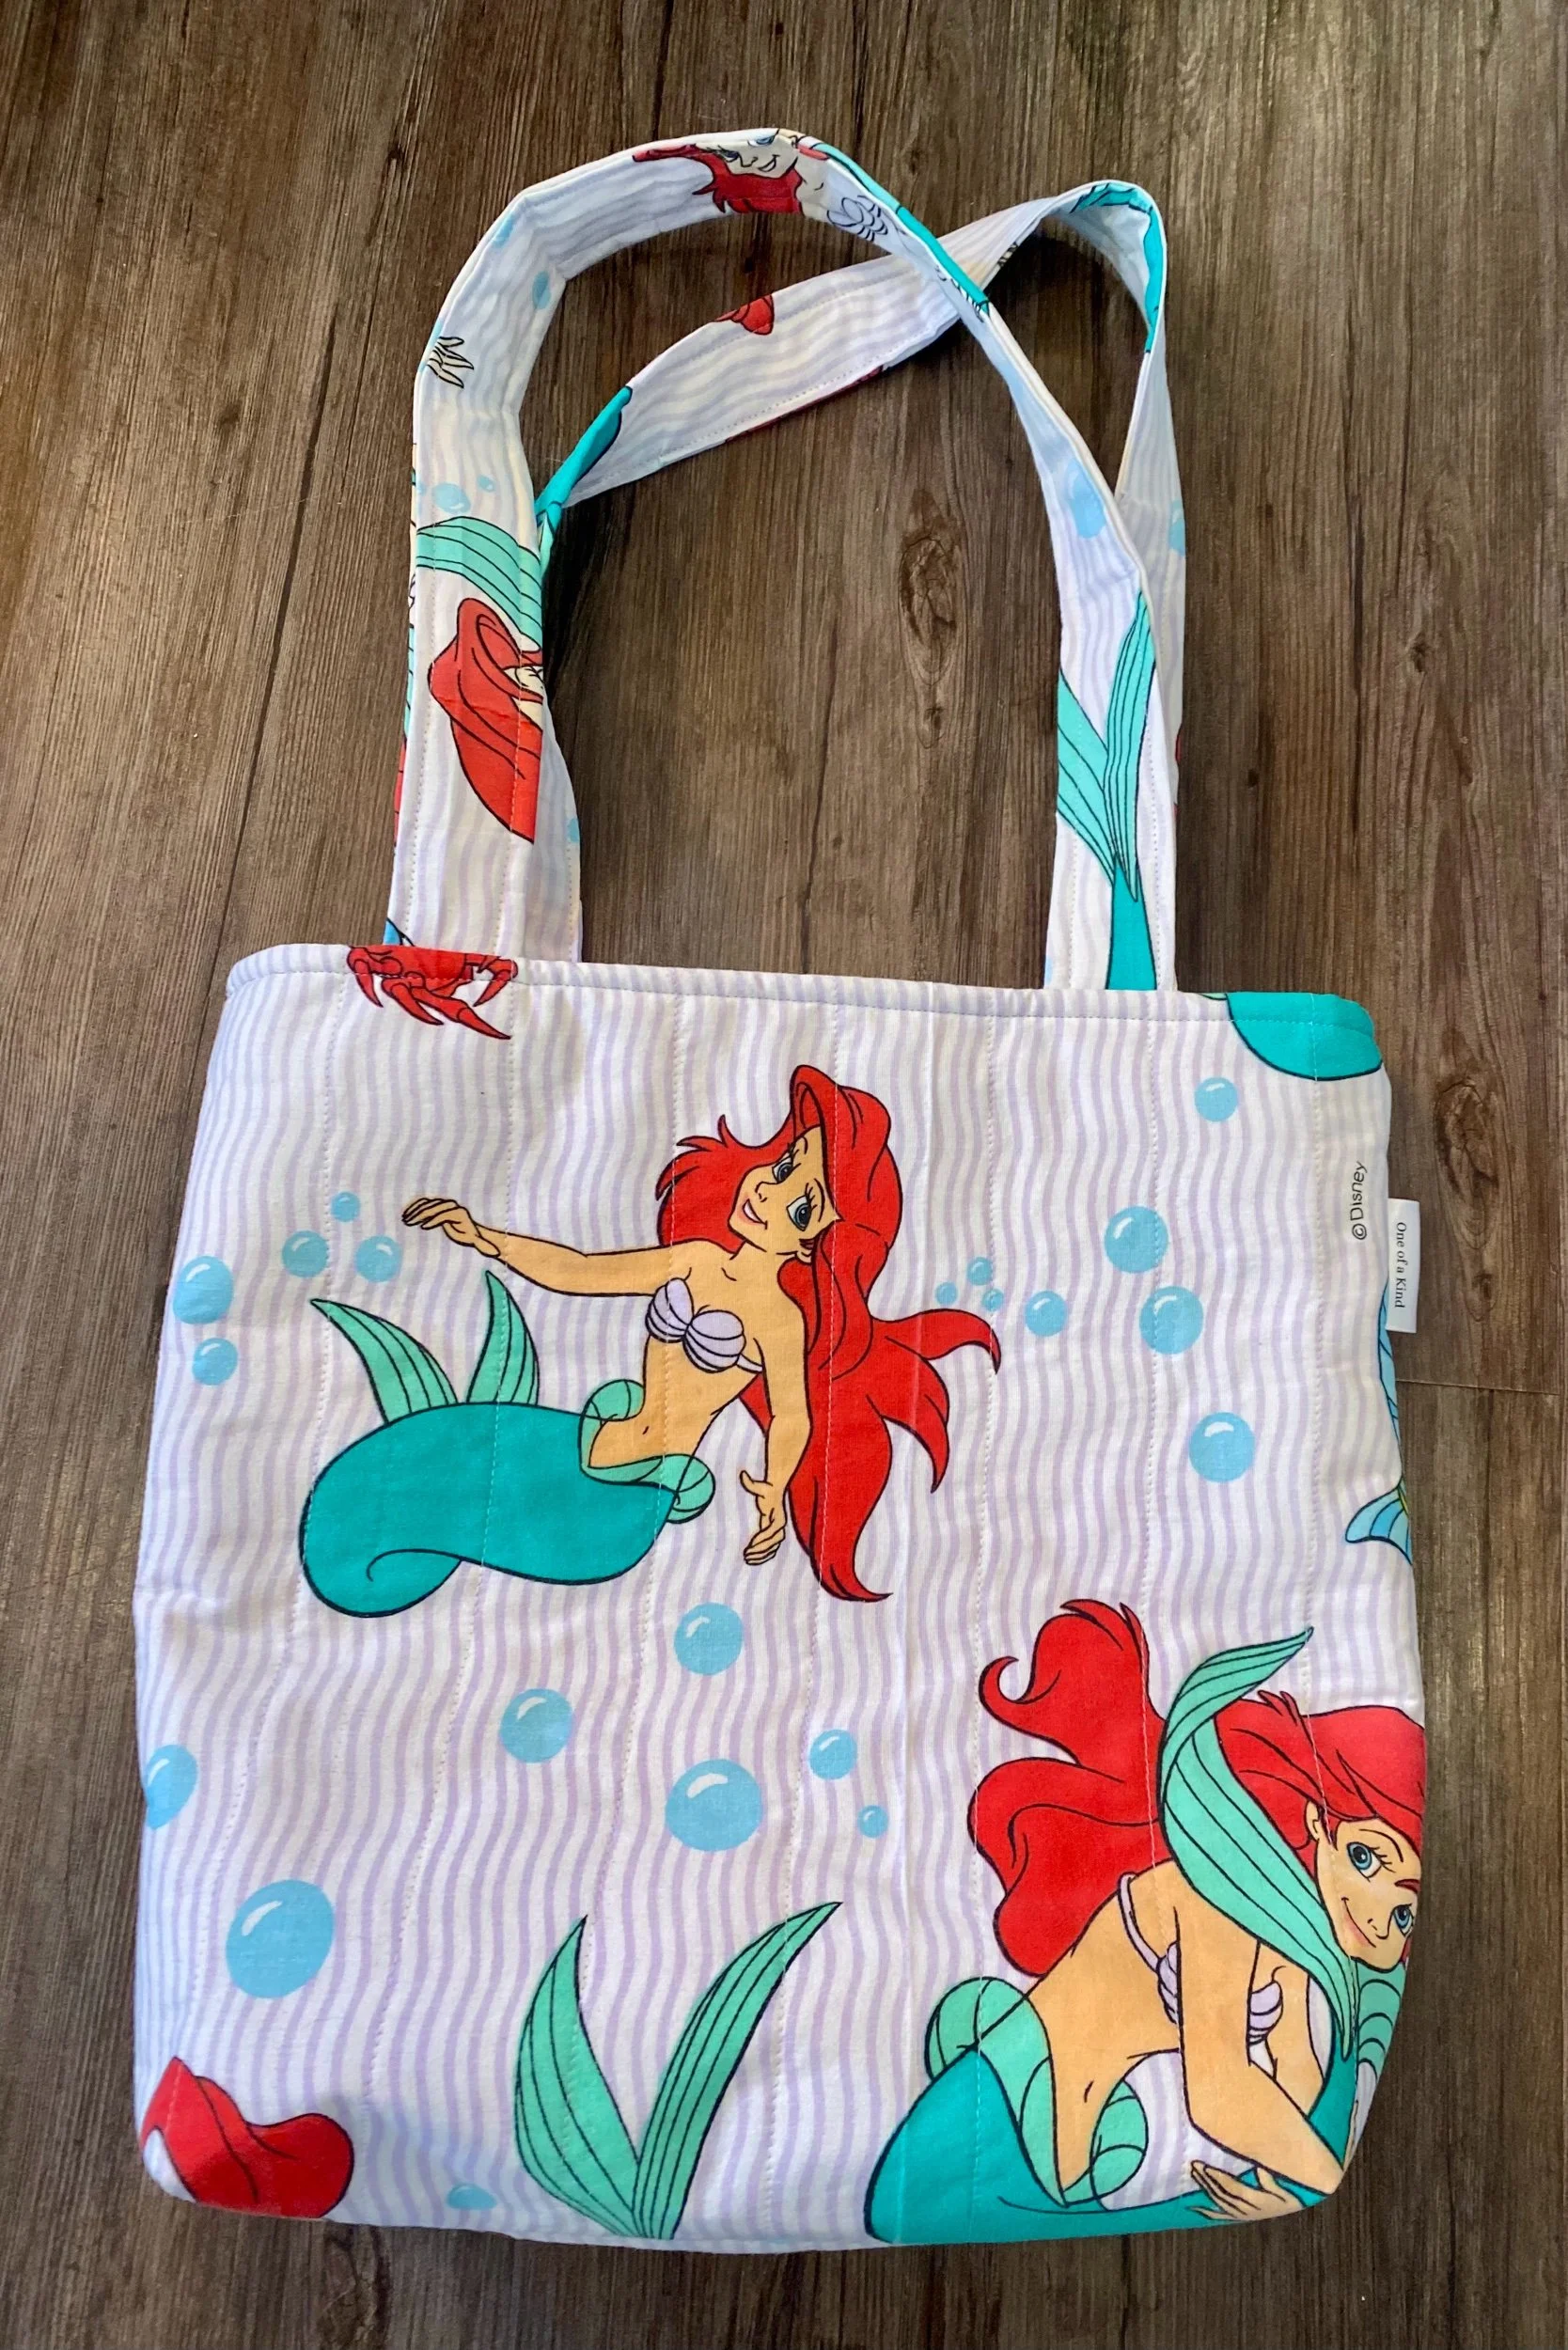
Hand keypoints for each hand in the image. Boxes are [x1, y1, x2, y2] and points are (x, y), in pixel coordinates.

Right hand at [403, 1197, 499, 1256]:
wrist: (466, 1226)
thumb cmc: (469, 1235)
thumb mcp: (476, 1241)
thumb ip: (484, 1246)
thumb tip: (496, 1253)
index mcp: (459, 1213)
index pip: (445, 1213)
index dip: (435, 1219)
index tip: (424, 1227)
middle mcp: (450, 1205)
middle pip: (434, 1206)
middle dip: (421, 1214)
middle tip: (410, 1223)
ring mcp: (441, 1202)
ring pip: (427, 1203)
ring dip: (415, 1210)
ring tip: (405, 1220)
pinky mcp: (434, 1203)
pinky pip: (422, 1202)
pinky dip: (413, 1206)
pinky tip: (404, 1214)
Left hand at [739, 1470, 786, 1563]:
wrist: (775, 1490)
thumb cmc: (767, 1490)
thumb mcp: (759, 1487)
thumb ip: (751, 1484)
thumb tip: (743, 1474)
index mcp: (779, 1517)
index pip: (771, 1531)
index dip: (762, 1538)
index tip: (751, 1544)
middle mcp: (780, 1527)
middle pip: (773, 1543)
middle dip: (760, 1549)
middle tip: (746, 1554)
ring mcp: (778, 1533)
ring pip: (772, 1549)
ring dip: (761, 1556)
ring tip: (747, 1558)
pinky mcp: (774, 1536)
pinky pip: (770, 1550)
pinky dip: (762, 1557)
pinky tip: (751, 1560)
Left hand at [1190, 2162, 1306, 2221]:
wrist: (1293, 2208)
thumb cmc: (1291, 2194)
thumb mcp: (1287, 2190)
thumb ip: (1272, 2180)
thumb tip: (1259, 2169)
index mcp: (1257, 2200)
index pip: (1232, 2189)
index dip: (1218, 2179)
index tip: (1205, 2166)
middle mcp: (1246, 2209)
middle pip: (1223, 2194)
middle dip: (1207, 2180)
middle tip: (1194, 2165)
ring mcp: (1240, 2214)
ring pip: (1219, 2201)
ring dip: (1206, 2188)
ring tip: (1194, 2173)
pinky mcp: (1238, 2216)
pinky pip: (1220, 2215)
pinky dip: (1206, 2211)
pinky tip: (1194, 2207)